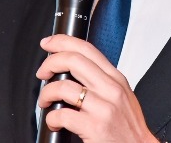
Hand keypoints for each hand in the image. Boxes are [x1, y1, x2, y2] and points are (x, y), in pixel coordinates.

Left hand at [36, 34, 157, 142]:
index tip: (49, 43)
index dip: (63, 41)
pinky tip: (54, 121)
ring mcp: (103, 108)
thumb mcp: (122, 96)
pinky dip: (51, 117)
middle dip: (50, 62)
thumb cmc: (128, 127)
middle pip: (74, 60)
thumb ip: (102, 81)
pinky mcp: (95, 127)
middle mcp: (110, 89)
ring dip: (46, 92)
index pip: (87, 49)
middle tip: (42, 72)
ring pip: (63, 87)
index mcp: (116, 79)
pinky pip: (62, 114)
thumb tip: (74, 70)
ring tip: (45, 101)